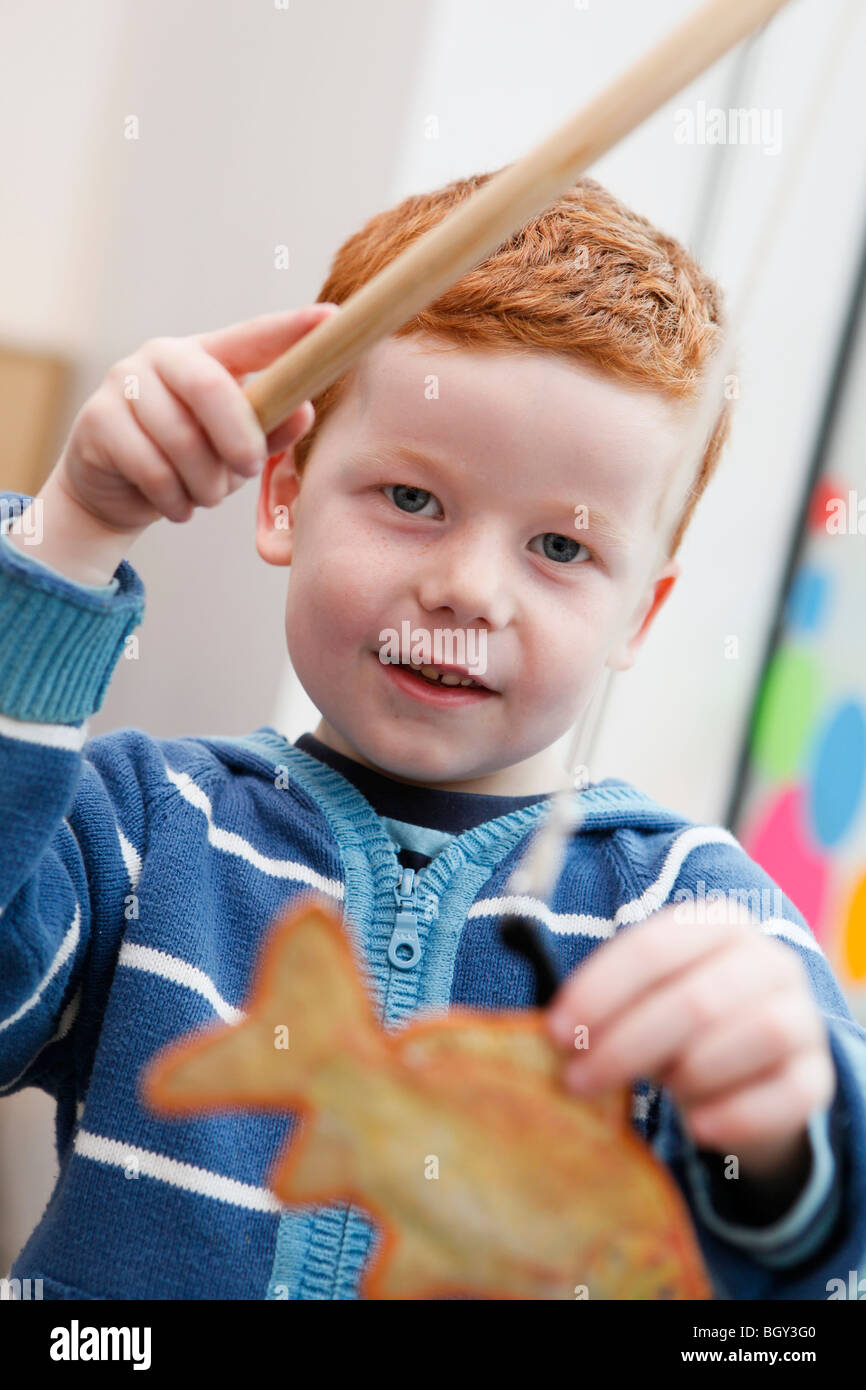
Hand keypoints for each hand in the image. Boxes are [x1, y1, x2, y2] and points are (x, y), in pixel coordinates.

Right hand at [53, 302, 338, 535]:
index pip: (253, 336)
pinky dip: (175, 501)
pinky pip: (151, 469)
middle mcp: (163, 357)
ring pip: (181, 440)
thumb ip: (270, 430)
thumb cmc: (189, 463)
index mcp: (207, 355)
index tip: (332, 319)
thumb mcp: (236, 449)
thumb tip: (304, 410)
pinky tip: (176, 505)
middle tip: (247, 469)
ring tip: (205, 496)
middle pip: (210, 387)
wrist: (117, 495)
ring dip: (205, 485)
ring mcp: (124, 383)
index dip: (291, 330)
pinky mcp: (96, 420)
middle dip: (238, 439)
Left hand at [545, 906, 835, 1182]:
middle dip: (626, 1045)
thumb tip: (547, 1028)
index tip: (556, 1032)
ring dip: (688, 1073)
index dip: (599, 990)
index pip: (652, 948)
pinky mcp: (818, 1075)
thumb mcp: (643, 998)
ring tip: (657, 1091)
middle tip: (577, 1081)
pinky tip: (698, 1127)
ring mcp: (801, 1015)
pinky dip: (737, 1114)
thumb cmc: (675, 1024)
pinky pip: (786, 1096)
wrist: (746, 1071)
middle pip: (695, 999)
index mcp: (716, 923)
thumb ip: (607, 1001)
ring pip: (751, 1036)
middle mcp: (767, 959)